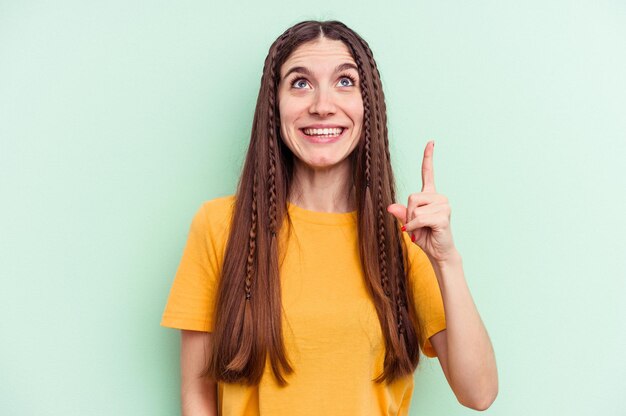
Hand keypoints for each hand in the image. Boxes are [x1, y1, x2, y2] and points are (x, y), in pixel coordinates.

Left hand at [387, 141, 457, 263]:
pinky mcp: (443, 216)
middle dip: (408, 213)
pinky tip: (420, 233)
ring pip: (415, 208)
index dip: (428, 157)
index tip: (431, 142)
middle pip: (412, 196)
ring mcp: (444, 206)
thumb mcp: (409, 224)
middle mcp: (439, 197)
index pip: (428, 173)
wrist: (439, 253)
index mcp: (431, 196)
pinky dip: (414, 227)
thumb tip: (390, 207)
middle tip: (415, 226)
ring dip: (412, 222)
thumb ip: (402, 214)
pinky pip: (419, 218)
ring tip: (421, 229)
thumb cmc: (425, 237)